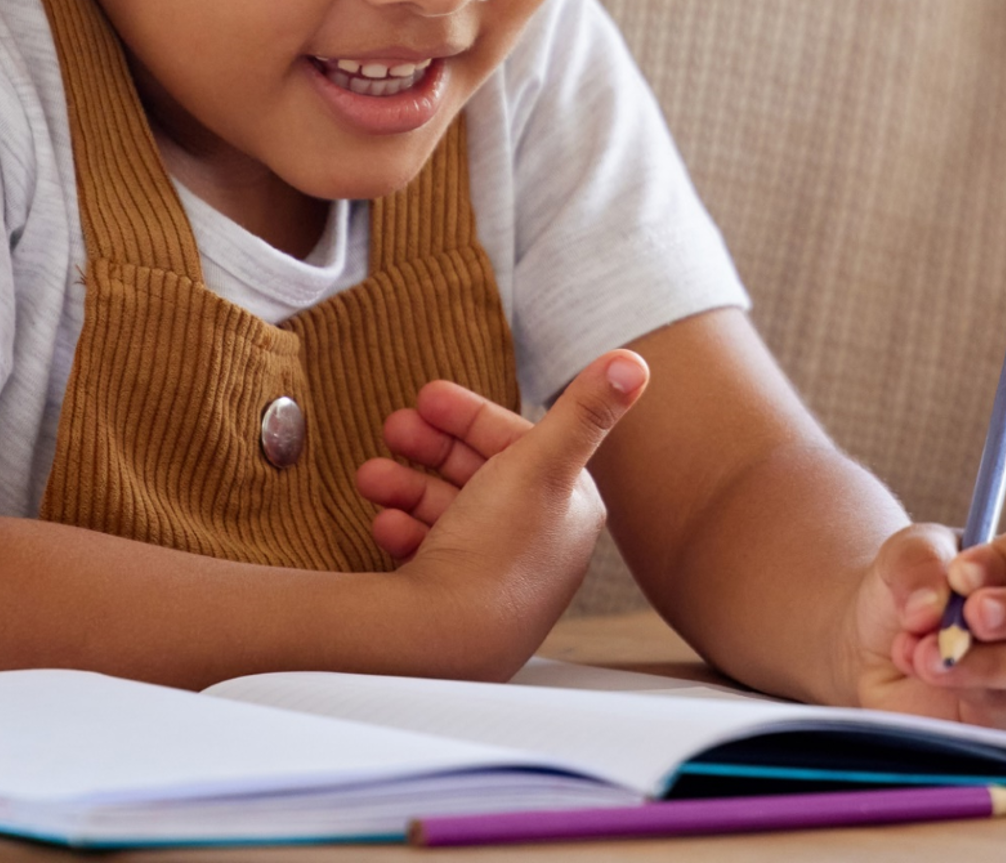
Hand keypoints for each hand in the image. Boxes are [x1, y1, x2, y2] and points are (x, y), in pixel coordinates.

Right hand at [349, 351, 645, 671]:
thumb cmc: (499, 554)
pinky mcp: (456, 603)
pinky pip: (427, 552)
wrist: (445, 644)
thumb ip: (584, 409)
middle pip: (479, 475)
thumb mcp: (542, 463)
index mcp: (565, 508)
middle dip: (431, 447)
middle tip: (393, 428)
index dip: (471, 415)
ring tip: (371, 477)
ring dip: (406, 486)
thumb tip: (634, 361)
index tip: (427, 396)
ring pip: (447, 512)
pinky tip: (383, 522)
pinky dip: (404, 530)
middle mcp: (536, 544)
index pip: (520, 443)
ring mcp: (494, 576)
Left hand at [848, 513, 1005, 729]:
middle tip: (973, 615)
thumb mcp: (906, 556)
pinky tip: (925, 670)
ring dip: (986, 662)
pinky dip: (963, 688)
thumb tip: (931, 604)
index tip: (960, 574)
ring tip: (929, 654)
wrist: (877, 651)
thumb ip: (920, 561)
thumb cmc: (915, 593)